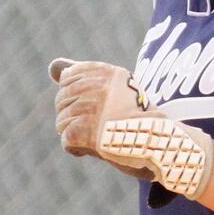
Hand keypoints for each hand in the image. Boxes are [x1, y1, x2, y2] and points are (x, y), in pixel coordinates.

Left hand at [49, 57, 213, 199]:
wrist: (161, 143)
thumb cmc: (139, 117)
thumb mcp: (113, 89)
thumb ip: (80, 75)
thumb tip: (52, 65)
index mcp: (105, 71)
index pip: (68, 78)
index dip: (77, 96)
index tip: (97, 106)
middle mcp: (96, 86)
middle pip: (62, 101)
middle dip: (76, 116)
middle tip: (102, 125)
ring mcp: (89, 109)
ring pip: (62, 122)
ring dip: (77, 134)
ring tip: (102, 136)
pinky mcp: (84, 131)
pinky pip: (66, 140)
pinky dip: (78, 149)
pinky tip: (97, 149)